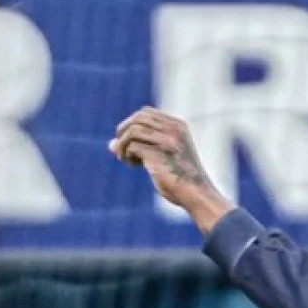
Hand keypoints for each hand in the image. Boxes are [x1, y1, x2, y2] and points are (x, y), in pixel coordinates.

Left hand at [110, 107, 234, 232]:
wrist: (196, 194)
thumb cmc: (180, 179)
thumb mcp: (162, 157)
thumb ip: (141, 146)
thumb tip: (111, 144)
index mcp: (178, 126)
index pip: (146, 113)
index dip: (131, 124)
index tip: (129, 140)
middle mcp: (173, 129)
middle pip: (138, 118)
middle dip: (123, 131)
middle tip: (121, 149)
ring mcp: (166, 141)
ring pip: (133, 130)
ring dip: (123, 145)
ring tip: (126, 159)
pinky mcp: (158, 154)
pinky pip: (132, 146)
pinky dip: (127, 154)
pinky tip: (134, 165)